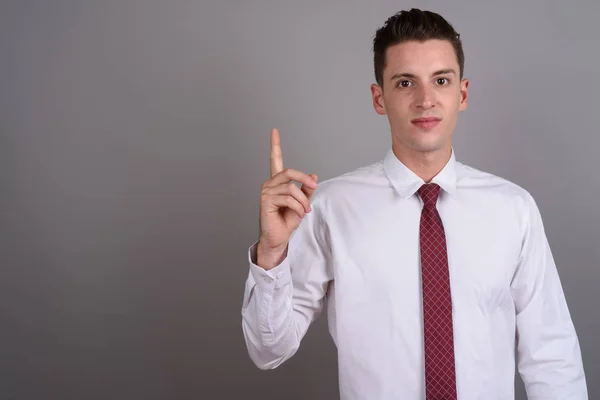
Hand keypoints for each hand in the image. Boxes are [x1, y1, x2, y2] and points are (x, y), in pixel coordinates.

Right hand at [257, 128, 318, 268]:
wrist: (279, 237)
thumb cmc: (288, 220)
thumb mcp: (302, 202)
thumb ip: (307, 189)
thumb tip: (314, 176)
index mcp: (278, 182)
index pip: (275, 160)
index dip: (274, 145)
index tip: (274, 130)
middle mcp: (270, 184)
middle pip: (289, 172)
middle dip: (304, 179)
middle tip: (313, 187)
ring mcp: (266, 191)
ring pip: (292, 188)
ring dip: (303, 200)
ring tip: (305, 210)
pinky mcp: (266, 200)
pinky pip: (288, 198)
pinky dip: (298, 207)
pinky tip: (299, 214)